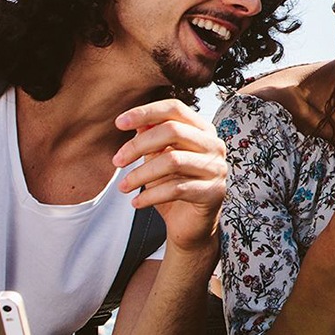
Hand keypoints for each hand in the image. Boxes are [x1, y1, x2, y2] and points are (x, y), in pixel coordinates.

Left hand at [113, 99, 229, 259]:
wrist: (190, 224)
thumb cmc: (173, 187)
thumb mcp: (158, 158)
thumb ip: (151, 138)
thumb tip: (135, 121)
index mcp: (202, 130)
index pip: (175, 109)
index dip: (146, 112)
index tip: (119, 123)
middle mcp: (214, 145)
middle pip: (173, 131)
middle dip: (138, 145)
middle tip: (117, 161)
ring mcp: (216, 168)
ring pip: (173, 160)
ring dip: (141, 174)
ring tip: (123, 187)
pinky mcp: (213, 192)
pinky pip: (176, 189)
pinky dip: (151, 196)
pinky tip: (136, 203)